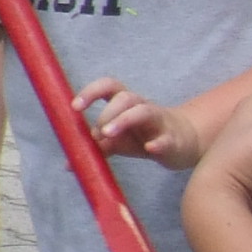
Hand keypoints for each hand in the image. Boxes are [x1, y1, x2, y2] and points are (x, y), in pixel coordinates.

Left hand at [79, 77, 208, 168]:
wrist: (181, 143)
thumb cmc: (143, 137)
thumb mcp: (117, 141)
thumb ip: (96, 147)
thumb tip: (69, 164)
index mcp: (125, 104)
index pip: (108, 87)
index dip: (91, 92)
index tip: (75, 107)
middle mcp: (142, 107)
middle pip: (125, 97)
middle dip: (107, 112)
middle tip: (97, 133)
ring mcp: (158, 121)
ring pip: (144, 111)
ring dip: (124, 120)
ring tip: (108, 135)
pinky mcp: (172, 139)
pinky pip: (166, 138)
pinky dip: (158, 142)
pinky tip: (149, 147)